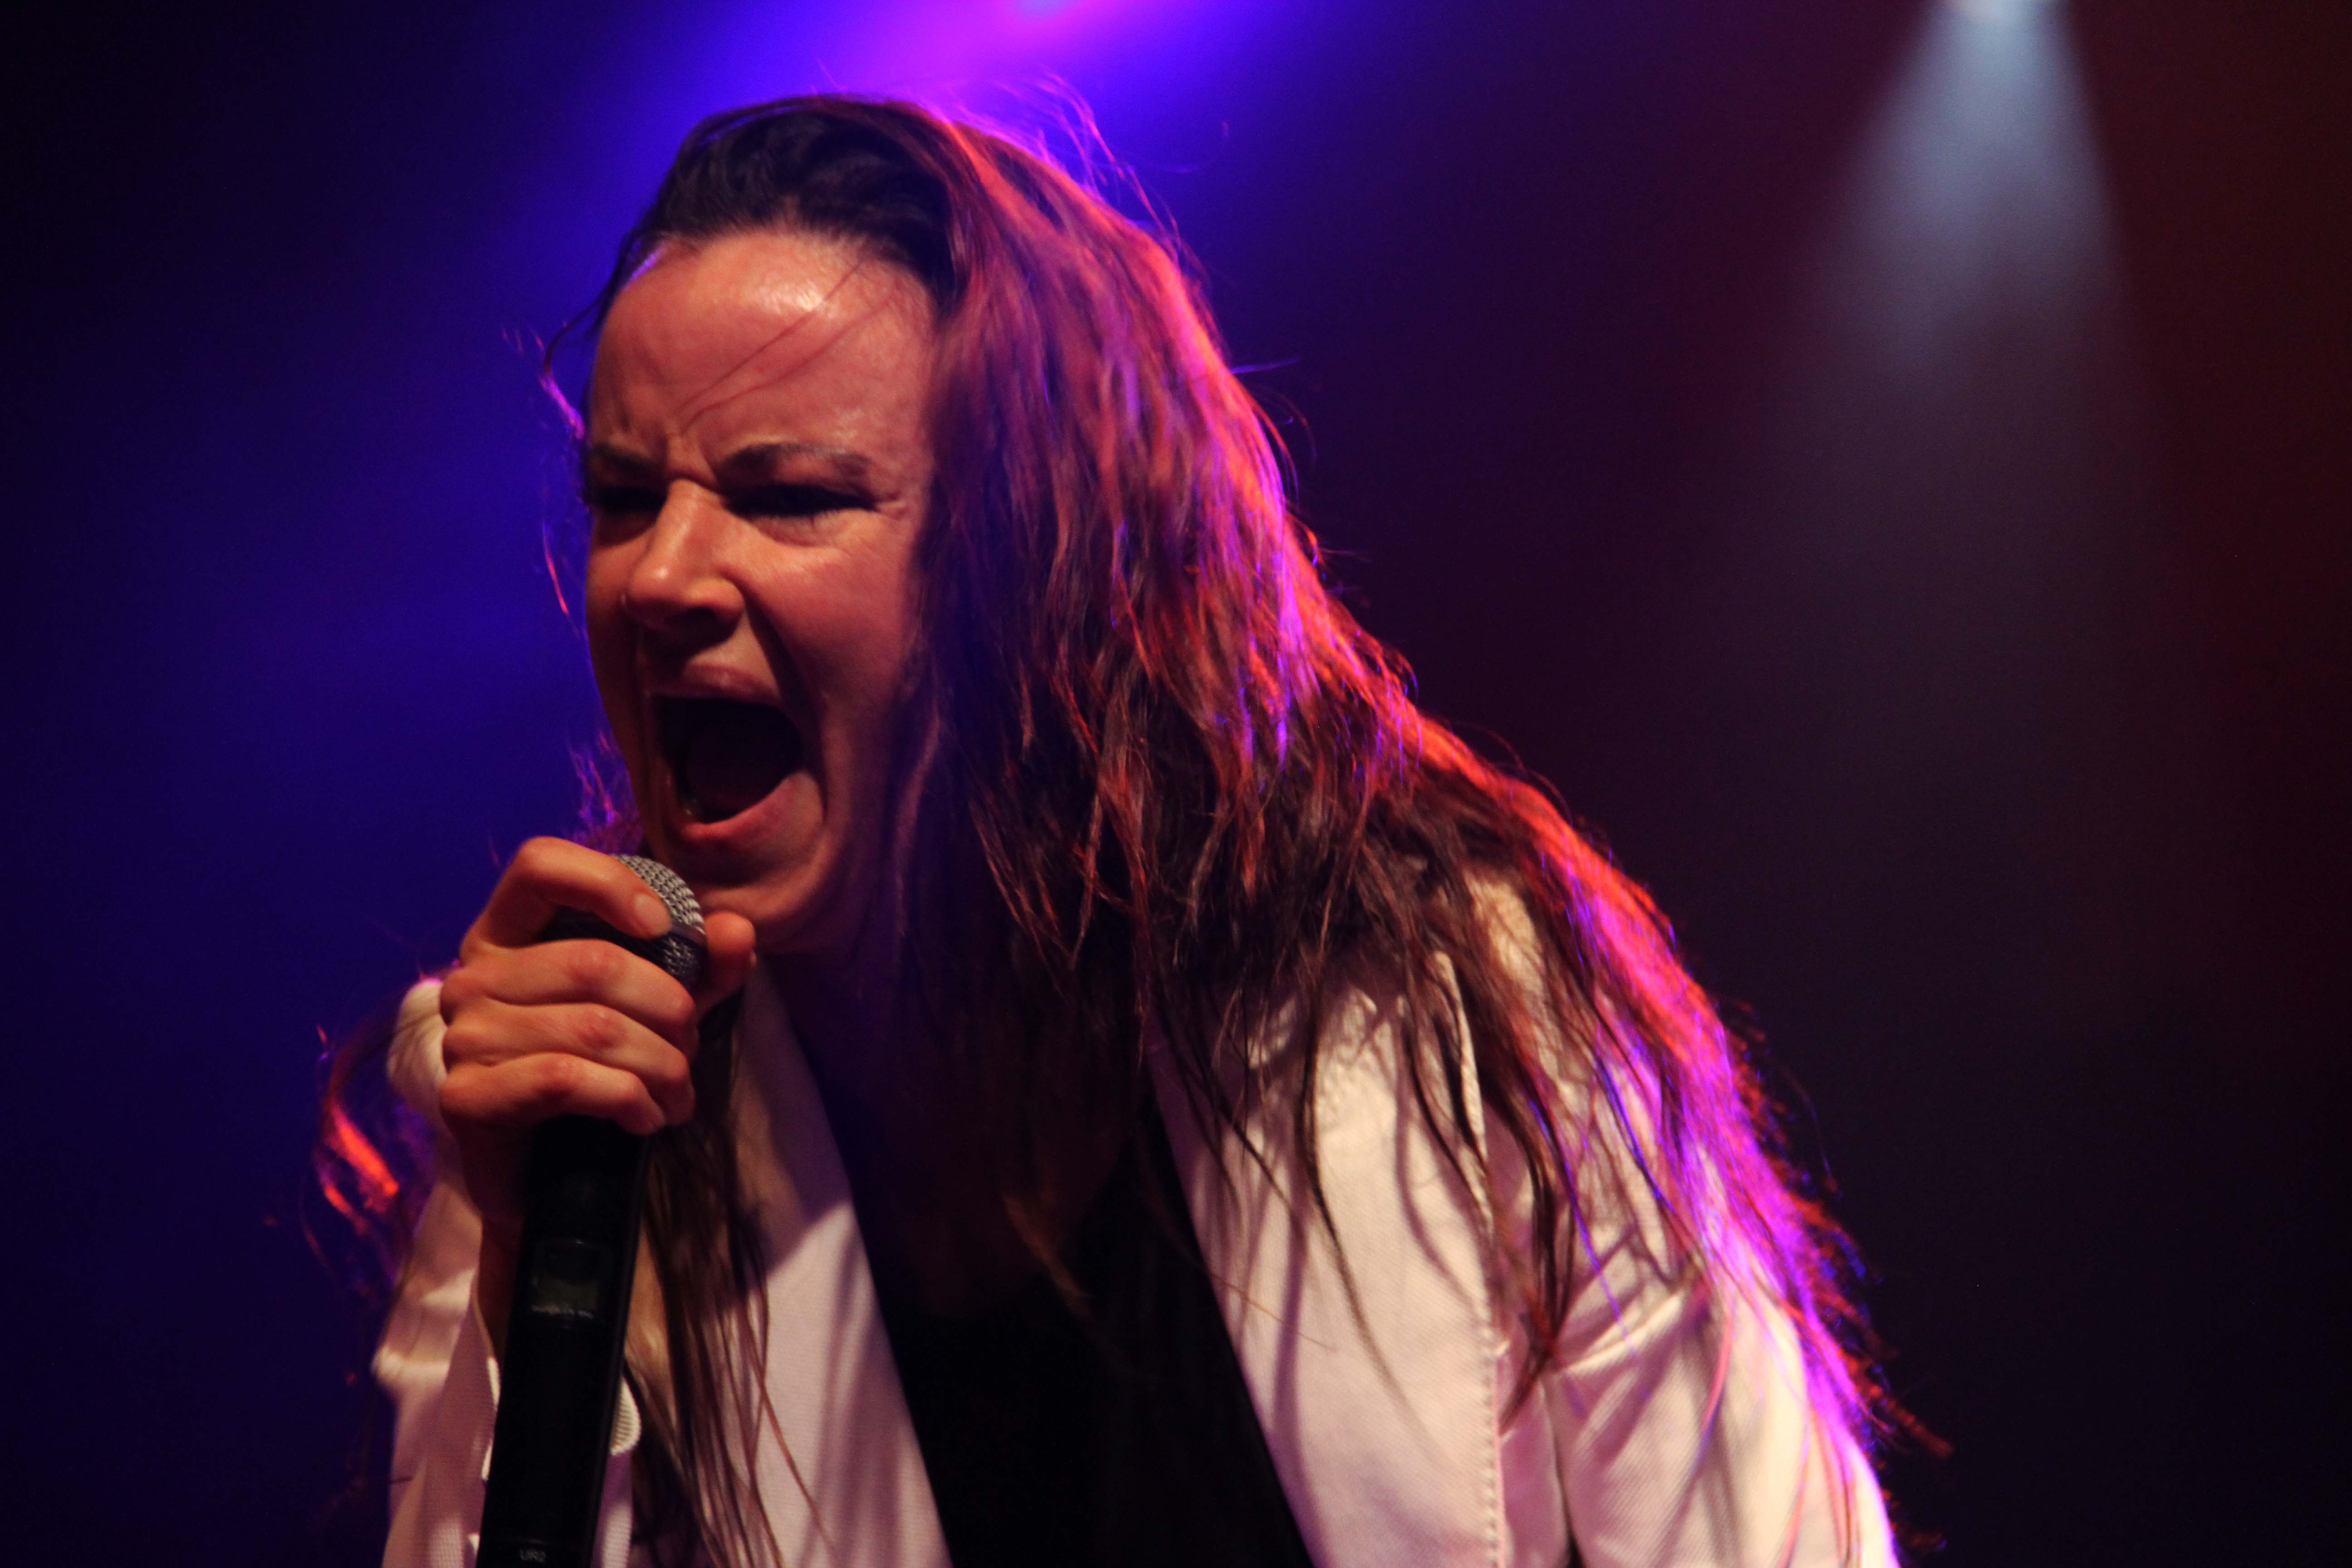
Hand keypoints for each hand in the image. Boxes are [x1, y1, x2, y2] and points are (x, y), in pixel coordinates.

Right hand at [436, 837, 754, 1339]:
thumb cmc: (603, 1075)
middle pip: (594, 961)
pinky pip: (565, 1078)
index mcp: (509, 934)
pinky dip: (629, 1099)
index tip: (663, 925)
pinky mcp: (465, 1097)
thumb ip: (703, 966)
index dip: (607, 883)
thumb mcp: (663, 1009)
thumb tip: (737, 929)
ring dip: (662, 1065)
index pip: (538, 863)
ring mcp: (461, 1037)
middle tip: (689, 1050)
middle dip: (670, 1010)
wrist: (556, 1181)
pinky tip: (647, 1117)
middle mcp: (472, 976)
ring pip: (593, 1027)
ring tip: (679, 1093)